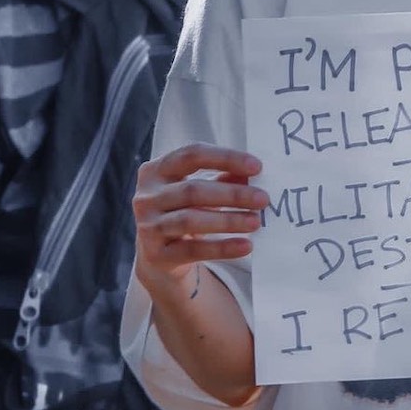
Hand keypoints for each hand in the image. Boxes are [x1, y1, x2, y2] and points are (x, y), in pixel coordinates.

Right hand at [133, 145, 268, 292]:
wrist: (159, 255)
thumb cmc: (185, 211)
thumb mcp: (202, 191)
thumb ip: (224, 178)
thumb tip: (253, 173)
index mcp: (157, 170)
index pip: (192, 155)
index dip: (226, 158)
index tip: (257, 166)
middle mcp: (147, 196)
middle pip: (193, 190)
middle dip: (232, 194)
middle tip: (263, 199)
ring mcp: (148, 226)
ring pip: (191, 220)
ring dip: (228, 220)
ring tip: (256, 222)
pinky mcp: (156, 254)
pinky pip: (193, 250)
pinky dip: (222, 248)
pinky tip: (246, 246)